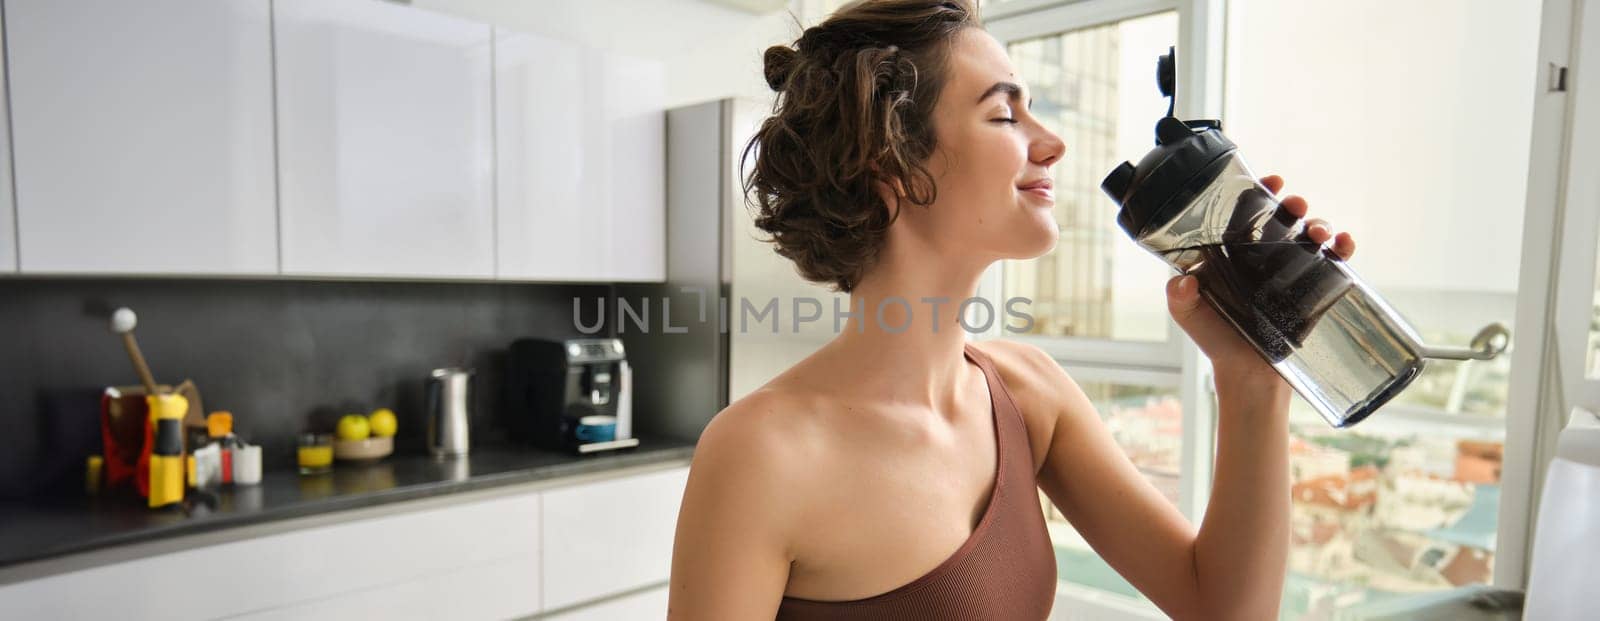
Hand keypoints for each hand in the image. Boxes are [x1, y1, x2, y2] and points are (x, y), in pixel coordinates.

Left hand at [1165, 175, 1355, 380]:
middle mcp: (1262, 257)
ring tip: (1318, 232)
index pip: (1245, 214)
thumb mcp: (1189, 315)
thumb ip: (1180, 297)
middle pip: (1282, 219)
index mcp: (1232, 253)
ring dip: (1319, 224)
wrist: (1249, 377)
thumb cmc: (1216, 341)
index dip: (1257, 193)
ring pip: (1309, 235)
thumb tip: (1183, 281)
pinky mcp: (1313, 289)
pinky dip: (1343, 247)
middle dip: (1293, 204)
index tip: (1268, 181)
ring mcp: (1290, 271)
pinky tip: (1344, 245)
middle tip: (1295, 204)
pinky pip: (1334, 262)